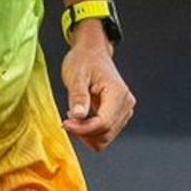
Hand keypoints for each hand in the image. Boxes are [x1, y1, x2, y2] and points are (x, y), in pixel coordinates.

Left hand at [60, 36, 135, 151]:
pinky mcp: (119, 116)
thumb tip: (78, 117)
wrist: (92, 52)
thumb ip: (78, 97)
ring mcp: (124, 111)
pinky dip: (90, 131)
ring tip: (75, 114)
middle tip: (67, 118)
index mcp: (118, 94)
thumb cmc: (84, 60)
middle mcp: (126, 105)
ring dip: (87, 133)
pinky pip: (105, 134)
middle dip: (83, 132)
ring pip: (105, 138)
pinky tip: (82, 116)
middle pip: (105, 134)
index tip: (65, 123)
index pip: (103, 124)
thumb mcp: (76, 76)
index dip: (82, 129)